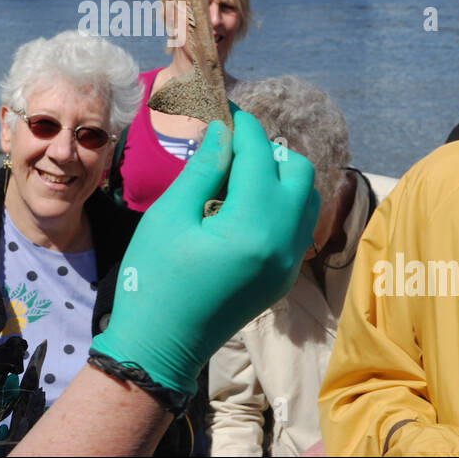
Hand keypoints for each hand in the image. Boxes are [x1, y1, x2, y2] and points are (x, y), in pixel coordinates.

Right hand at [91, 109, 317, 395]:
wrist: (160, 347)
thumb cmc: (153, 280)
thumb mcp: (170, 216)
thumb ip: (203, 169)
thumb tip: (223, 131)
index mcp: (252, 227)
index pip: (260, 156)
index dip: (243, 126)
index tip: (225, 110)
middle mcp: (283, 244)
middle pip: (297, 171)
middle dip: (266, 150)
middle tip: (227, 148)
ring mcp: (288, 264)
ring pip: (305, 198)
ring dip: (278, 176)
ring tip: (236, 176)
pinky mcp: (283, 277)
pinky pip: (298, 225)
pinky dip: (280, 203)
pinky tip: (242, 205)